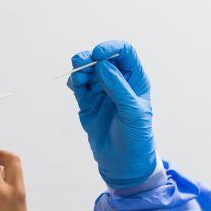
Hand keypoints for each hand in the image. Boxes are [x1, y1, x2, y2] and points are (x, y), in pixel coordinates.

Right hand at [67, 40, 156, 189]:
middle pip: (102, 58)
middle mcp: (118, 81)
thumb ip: (118, 88)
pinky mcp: (87, 101)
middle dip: (90, 57)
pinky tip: (75, 85)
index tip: (99, 54)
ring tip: (78, 78)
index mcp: (134, 79)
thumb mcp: (133, 112)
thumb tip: (102, 65)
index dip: (112, 48)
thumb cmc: (136, 136)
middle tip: (82, 64)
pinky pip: (78, 85)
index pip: (124, 53)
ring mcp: (101, 90)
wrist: (123, 162)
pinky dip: (74, 81)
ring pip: (88, 69)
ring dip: (80, 68)